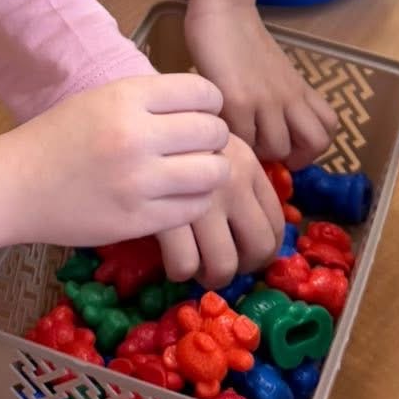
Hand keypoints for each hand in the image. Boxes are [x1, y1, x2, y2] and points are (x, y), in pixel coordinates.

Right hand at [4, 76, 229, 248]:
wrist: (14, 186)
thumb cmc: (57, 137)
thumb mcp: (101, 98)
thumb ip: (149, 99)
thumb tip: (204, 103)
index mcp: (126, 97)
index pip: (201, 91)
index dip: (210, 102)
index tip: (202, 112)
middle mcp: (136, 136)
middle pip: (212, 131)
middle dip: (214, 137)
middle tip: (200, 144)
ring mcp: (138, 182)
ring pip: (213, 173)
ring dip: (212, 171)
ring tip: (195, 171)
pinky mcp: (138, 220)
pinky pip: (194, 209)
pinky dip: (195, 201)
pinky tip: (179, 196)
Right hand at [156, 132, 282, 287]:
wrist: (122, 122)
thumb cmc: (169, 130)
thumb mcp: (211, 140)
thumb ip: (232, 167)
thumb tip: (249, 211)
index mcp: (246, 164)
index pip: (275, 221)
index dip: (267, 249)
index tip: (248, 254)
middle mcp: (231, 184)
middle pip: (258, 247)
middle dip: (244, 268)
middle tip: (224, 266)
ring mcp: (201, 203)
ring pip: (223, 264)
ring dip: (212, 276)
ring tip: (197, 268)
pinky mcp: (168, 219)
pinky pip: (185, 264)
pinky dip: (180, 270)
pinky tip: (170, 259)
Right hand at [183, 0, 337, 165]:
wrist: (224, 11)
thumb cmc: (243, 42)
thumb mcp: (273, 71)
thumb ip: (278, 98)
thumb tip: (269, 134)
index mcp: (299, 90)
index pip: (328, 128)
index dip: (311, 148)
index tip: (288, 150)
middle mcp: (289, 96)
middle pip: (316, 143)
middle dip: (294, 159)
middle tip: (271, 153)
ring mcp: (265, 99)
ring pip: (280, 148)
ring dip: (261, 153)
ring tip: (243, 141)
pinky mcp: (238, 100)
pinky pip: (245, 140)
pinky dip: (236, 143)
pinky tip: (225, 130)